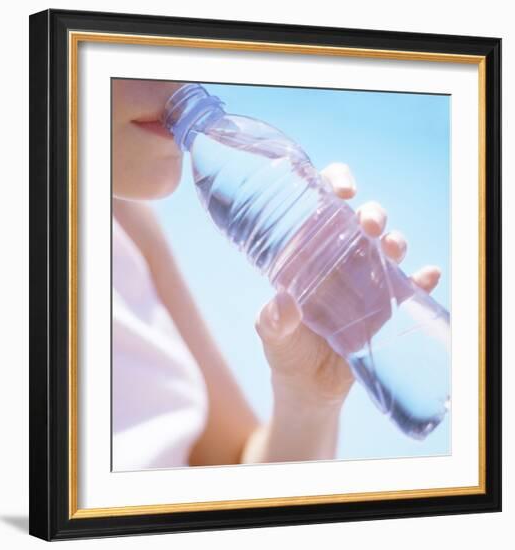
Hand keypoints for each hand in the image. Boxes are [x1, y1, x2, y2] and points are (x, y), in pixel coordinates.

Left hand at [255, 162, 440, 408]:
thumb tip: (284, 303)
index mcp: (309, 254)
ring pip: (388, 248)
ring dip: (395, 242)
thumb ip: (273, 320)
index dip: (336, 186)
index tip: (342, 190)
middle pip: (362, 222)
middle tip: (368, 224)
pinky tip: (427, 276)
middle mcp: (340, 259)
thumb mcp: (272, 333)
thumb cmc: (286, 349)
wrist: (309, 386)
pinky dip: (421, 280)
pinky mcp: (385, 306)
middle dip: (372, 214)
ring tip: (391, 249)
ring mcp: (365, 280)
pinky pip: (409, 287)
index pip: (323, 206)